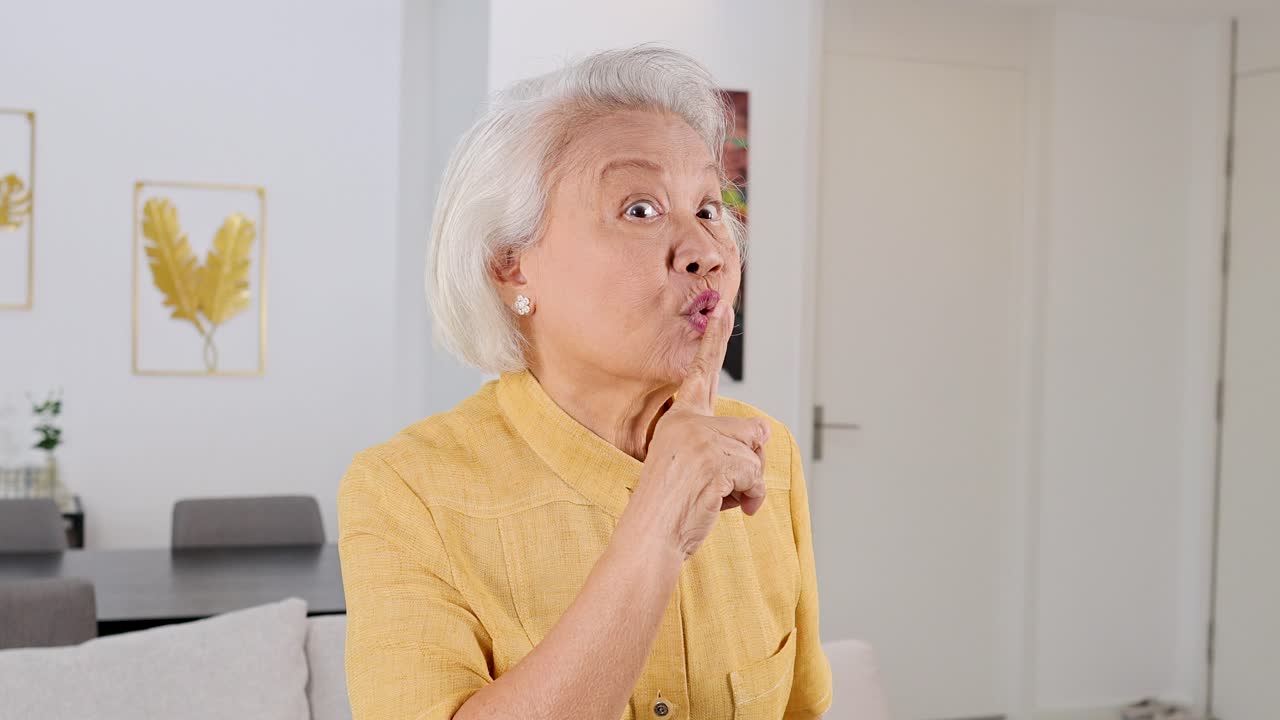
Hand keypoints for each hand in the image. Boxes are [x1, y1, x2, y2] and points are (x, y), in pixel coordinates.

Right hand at [625, 303, 770, 559]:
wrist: (651, 535)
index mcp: (680, 419)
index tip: (726, 307)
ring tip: (715, 499)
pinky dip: (750, 499)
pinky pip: (756, 478)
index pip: (701, 373)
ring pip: (756, 457)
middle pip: (753, 431)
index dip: (715, 339)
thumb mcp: (693, 465)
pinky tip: (724, 507)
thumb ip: (720, 445)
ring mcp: (702, 440)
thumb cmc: (671, 507)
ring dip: (748, 486)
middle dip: (748, 464)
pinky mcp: (715, 460)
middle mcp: (689, 422)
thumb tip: (761, 436)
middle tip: (717, 487)